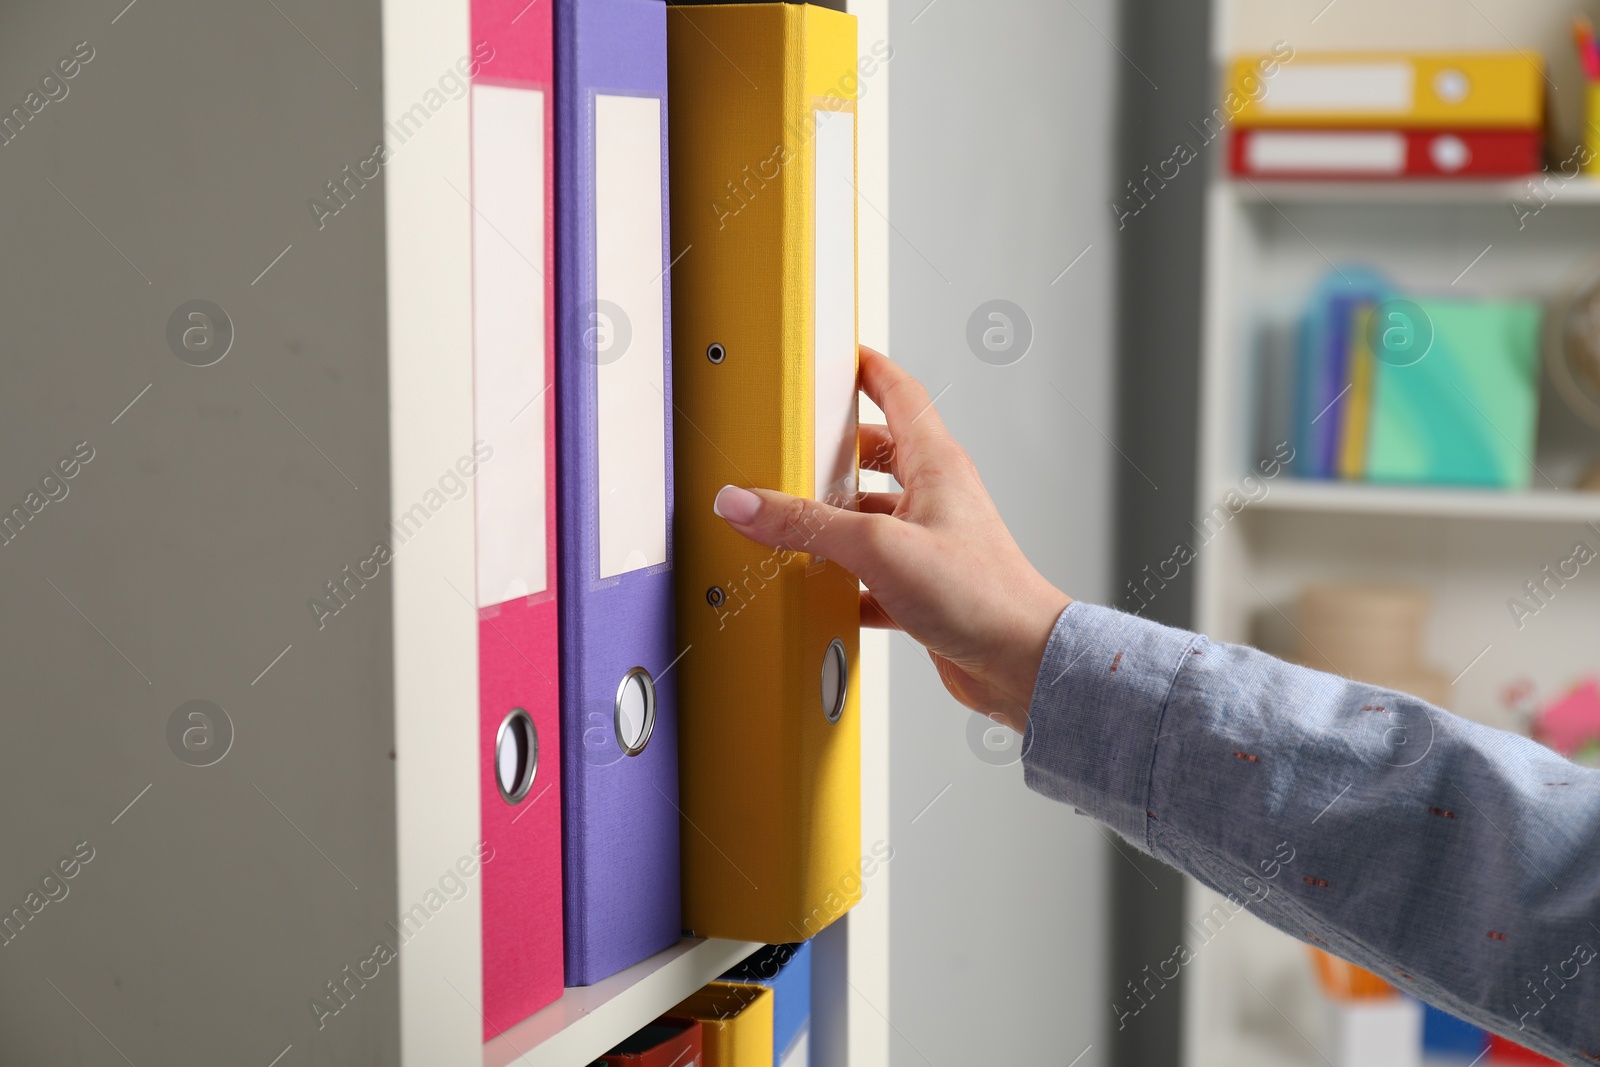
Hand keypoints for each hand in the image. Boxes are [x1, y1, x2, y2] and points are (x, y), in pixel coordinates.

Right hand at [711, 346, 1071, 731]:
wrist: (1021, 664)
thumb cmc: (982, 595)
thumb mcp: (879, 547)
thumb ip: (808, 524)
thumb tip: (747, 502)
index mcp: (936, 465)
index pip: (900, 394)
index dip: (868, 370)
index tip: (838, 356)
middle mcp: (936, 499)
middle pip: (880, 457)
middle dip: (836, 452)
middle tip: (796, 446)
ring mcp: (930, 544)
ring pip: (871, 518)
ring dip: (835, 523)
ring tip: (793, 525)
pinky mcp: (924, 590)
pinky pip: (872, 574)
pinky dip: (843, 580)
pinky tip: (820, 593)